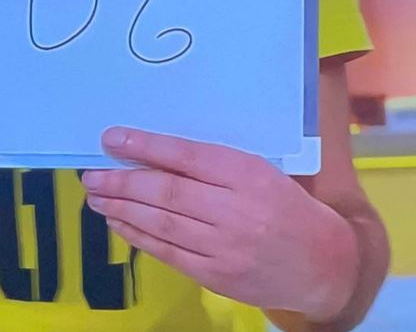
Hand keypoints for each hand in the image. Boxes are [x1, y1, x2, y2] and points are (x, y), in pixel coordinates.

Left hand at [82, 127, 356, 321]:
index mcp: (248, 174)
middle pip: (168, 192)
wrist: (324, 262)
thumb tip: (150, 150)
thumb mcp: (257, 171)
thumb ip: (211, 163)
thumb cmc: (283, 205)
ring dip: (122, 209)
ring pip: (162, 224)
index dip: (145, 146)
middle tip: (91, 175)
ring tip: (96, 196)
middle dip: (122, 182)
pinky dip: (138, 237)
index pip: (188, 156)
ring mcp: (226, 248)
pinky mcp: (218, 276)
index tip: (111, 138)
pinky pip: (169, 253)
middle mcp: (236, 210)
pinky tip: (118, 223)